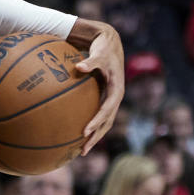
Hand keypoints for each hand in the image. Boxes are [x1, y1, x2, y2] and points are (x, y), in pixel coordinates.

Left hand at [68, 20, 123, 153]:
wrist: (111, 44)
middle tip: (83, 150)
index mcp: (116, 89)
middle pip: (107, 122)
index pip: (107, 109)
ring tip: (81, 150)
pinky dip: (91, 126)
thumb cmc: (103, 48)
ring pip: (104, 123)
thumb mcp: (99, 53)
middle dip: (96, 137)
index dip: (97, 121)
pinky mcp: (105, 99)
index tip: (85, 131)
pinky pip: (98, 116)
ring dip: (94, 137)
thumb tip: (78, 65)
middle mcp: (115, 97)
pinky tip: (76, 134)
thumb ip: (91, 61)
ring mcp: (111, 100)